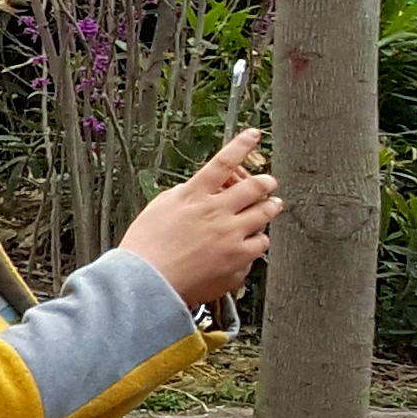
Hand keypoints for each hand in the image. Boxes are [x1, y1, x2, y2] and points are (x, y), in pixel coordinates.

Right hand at [123, 129, 276, 308]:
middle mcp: (215, 211)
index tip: (253, 135)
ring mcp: (230, 234)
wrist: (146, 282)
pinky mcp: (238, 258)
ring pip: (265, 212)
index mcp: (192, 196)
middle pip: (255, 186)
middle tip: (268, 182)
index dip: (241, 145)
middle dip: (266, 181)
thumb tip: (202, 189)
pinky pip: (262, 243)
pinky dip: (258, 240)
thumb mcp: (158, 209)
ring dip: (271, 206)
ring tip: (271, 206)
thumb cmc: (145, 248)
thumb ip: (184, 195)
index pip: (223, 162)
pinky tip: (251, 241)